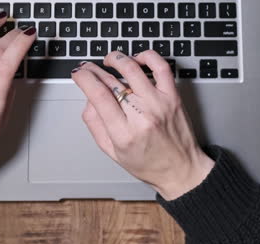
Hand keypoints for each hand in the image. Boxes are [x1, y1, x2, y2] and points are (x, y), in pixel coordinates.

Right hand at [71, 51, 214, 200]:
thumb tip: (88, 99)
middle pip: (111, 81)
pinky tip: (136, 59)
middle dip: (93, 70)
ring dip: (115, 58)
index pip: (98, 95)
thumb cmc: (149, 164)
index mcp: (124, 133)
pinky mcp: (173, 97)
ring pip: (132, 68)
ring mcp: (159, 103)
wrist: (181, 170)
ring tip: (109, 60)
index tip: (78, 73)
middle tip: (87, 68)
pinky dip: (147, 56)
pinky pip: (161, 67)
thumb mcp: (112, 152)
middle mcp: (142, 116)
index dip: (83, 78)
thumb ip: (96, 125)